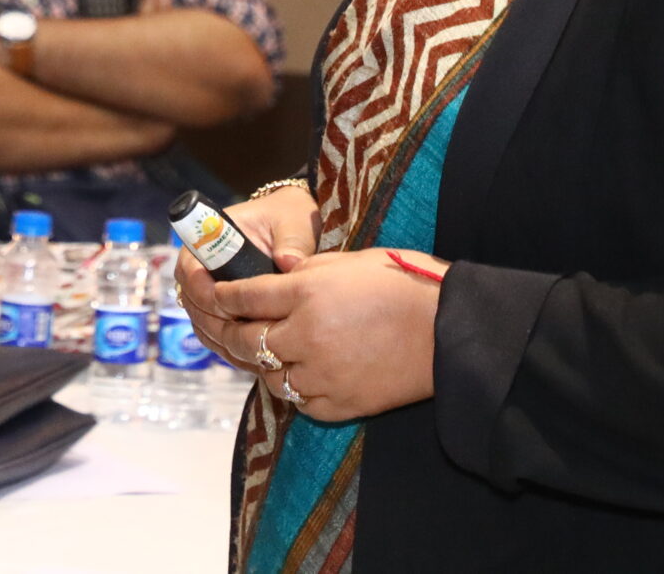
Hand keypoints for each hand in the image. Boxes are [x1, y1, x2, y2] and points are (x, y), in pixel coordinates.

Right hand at [172, 183, 317, 366]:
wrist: (295, 227)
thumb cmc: (290, 218)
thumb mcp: (294, 222)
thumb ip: (291, 241)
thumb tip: (288, 262)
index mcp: (210, 237)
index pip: (189, 268)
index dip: (202, 290)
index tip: (226, 304)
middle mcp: (203, 267)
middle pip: (192, 302)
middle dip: (213, 321)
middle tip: (244, 336)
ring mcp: (212, 290)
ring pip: (203, 323)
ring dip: (223, 340)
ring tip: (253, 351)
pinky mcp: (226, 310)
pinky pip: (219, 335)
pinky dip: (233, 348)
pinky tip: (258, 358)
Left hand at [207, 248, 443, 420]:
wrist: (449, 330)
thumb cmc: (403, 283)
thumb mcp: (347, 261)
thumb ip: (305, 272)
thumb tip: (277, 276)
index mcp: (307, 292)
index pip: (243, 296)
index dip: (222, 294)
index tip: (214, 293)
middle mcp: (306, 335)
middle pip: (245, 339)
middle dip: (230, 331)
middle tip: (230, 325)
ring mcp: (322, 373)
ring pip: (269, 376)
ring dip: (265, 363)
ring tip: (271, 351)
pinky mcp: (340, 403)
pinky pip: (301, 401)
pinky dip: (297, 389)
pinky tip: (303, 374)